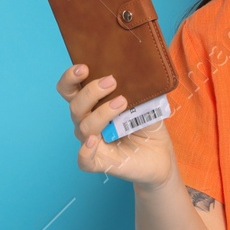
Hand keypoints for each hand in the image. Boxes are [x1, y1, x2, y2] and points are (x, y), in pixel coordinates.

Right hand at [55, 64, 175, 189]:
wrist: (161, 154)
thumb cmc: (148, 124)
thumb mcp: (146, 100)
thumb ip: (139, 86)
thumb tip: (141, 68)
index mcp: (92, 104)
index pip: (69, 90)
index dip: (70, 79)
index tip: (84, 68)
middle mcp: (88, 122)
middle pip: (75, 106)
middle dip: (91, 92)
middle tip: (112, 81)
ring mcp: (93, 143)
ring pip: (85, 128)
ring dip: (101, 113)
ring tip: (122, 103)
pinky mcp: (100, 162)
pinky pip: (84, 160)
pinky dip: (85, 150)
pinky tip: (94, 141)